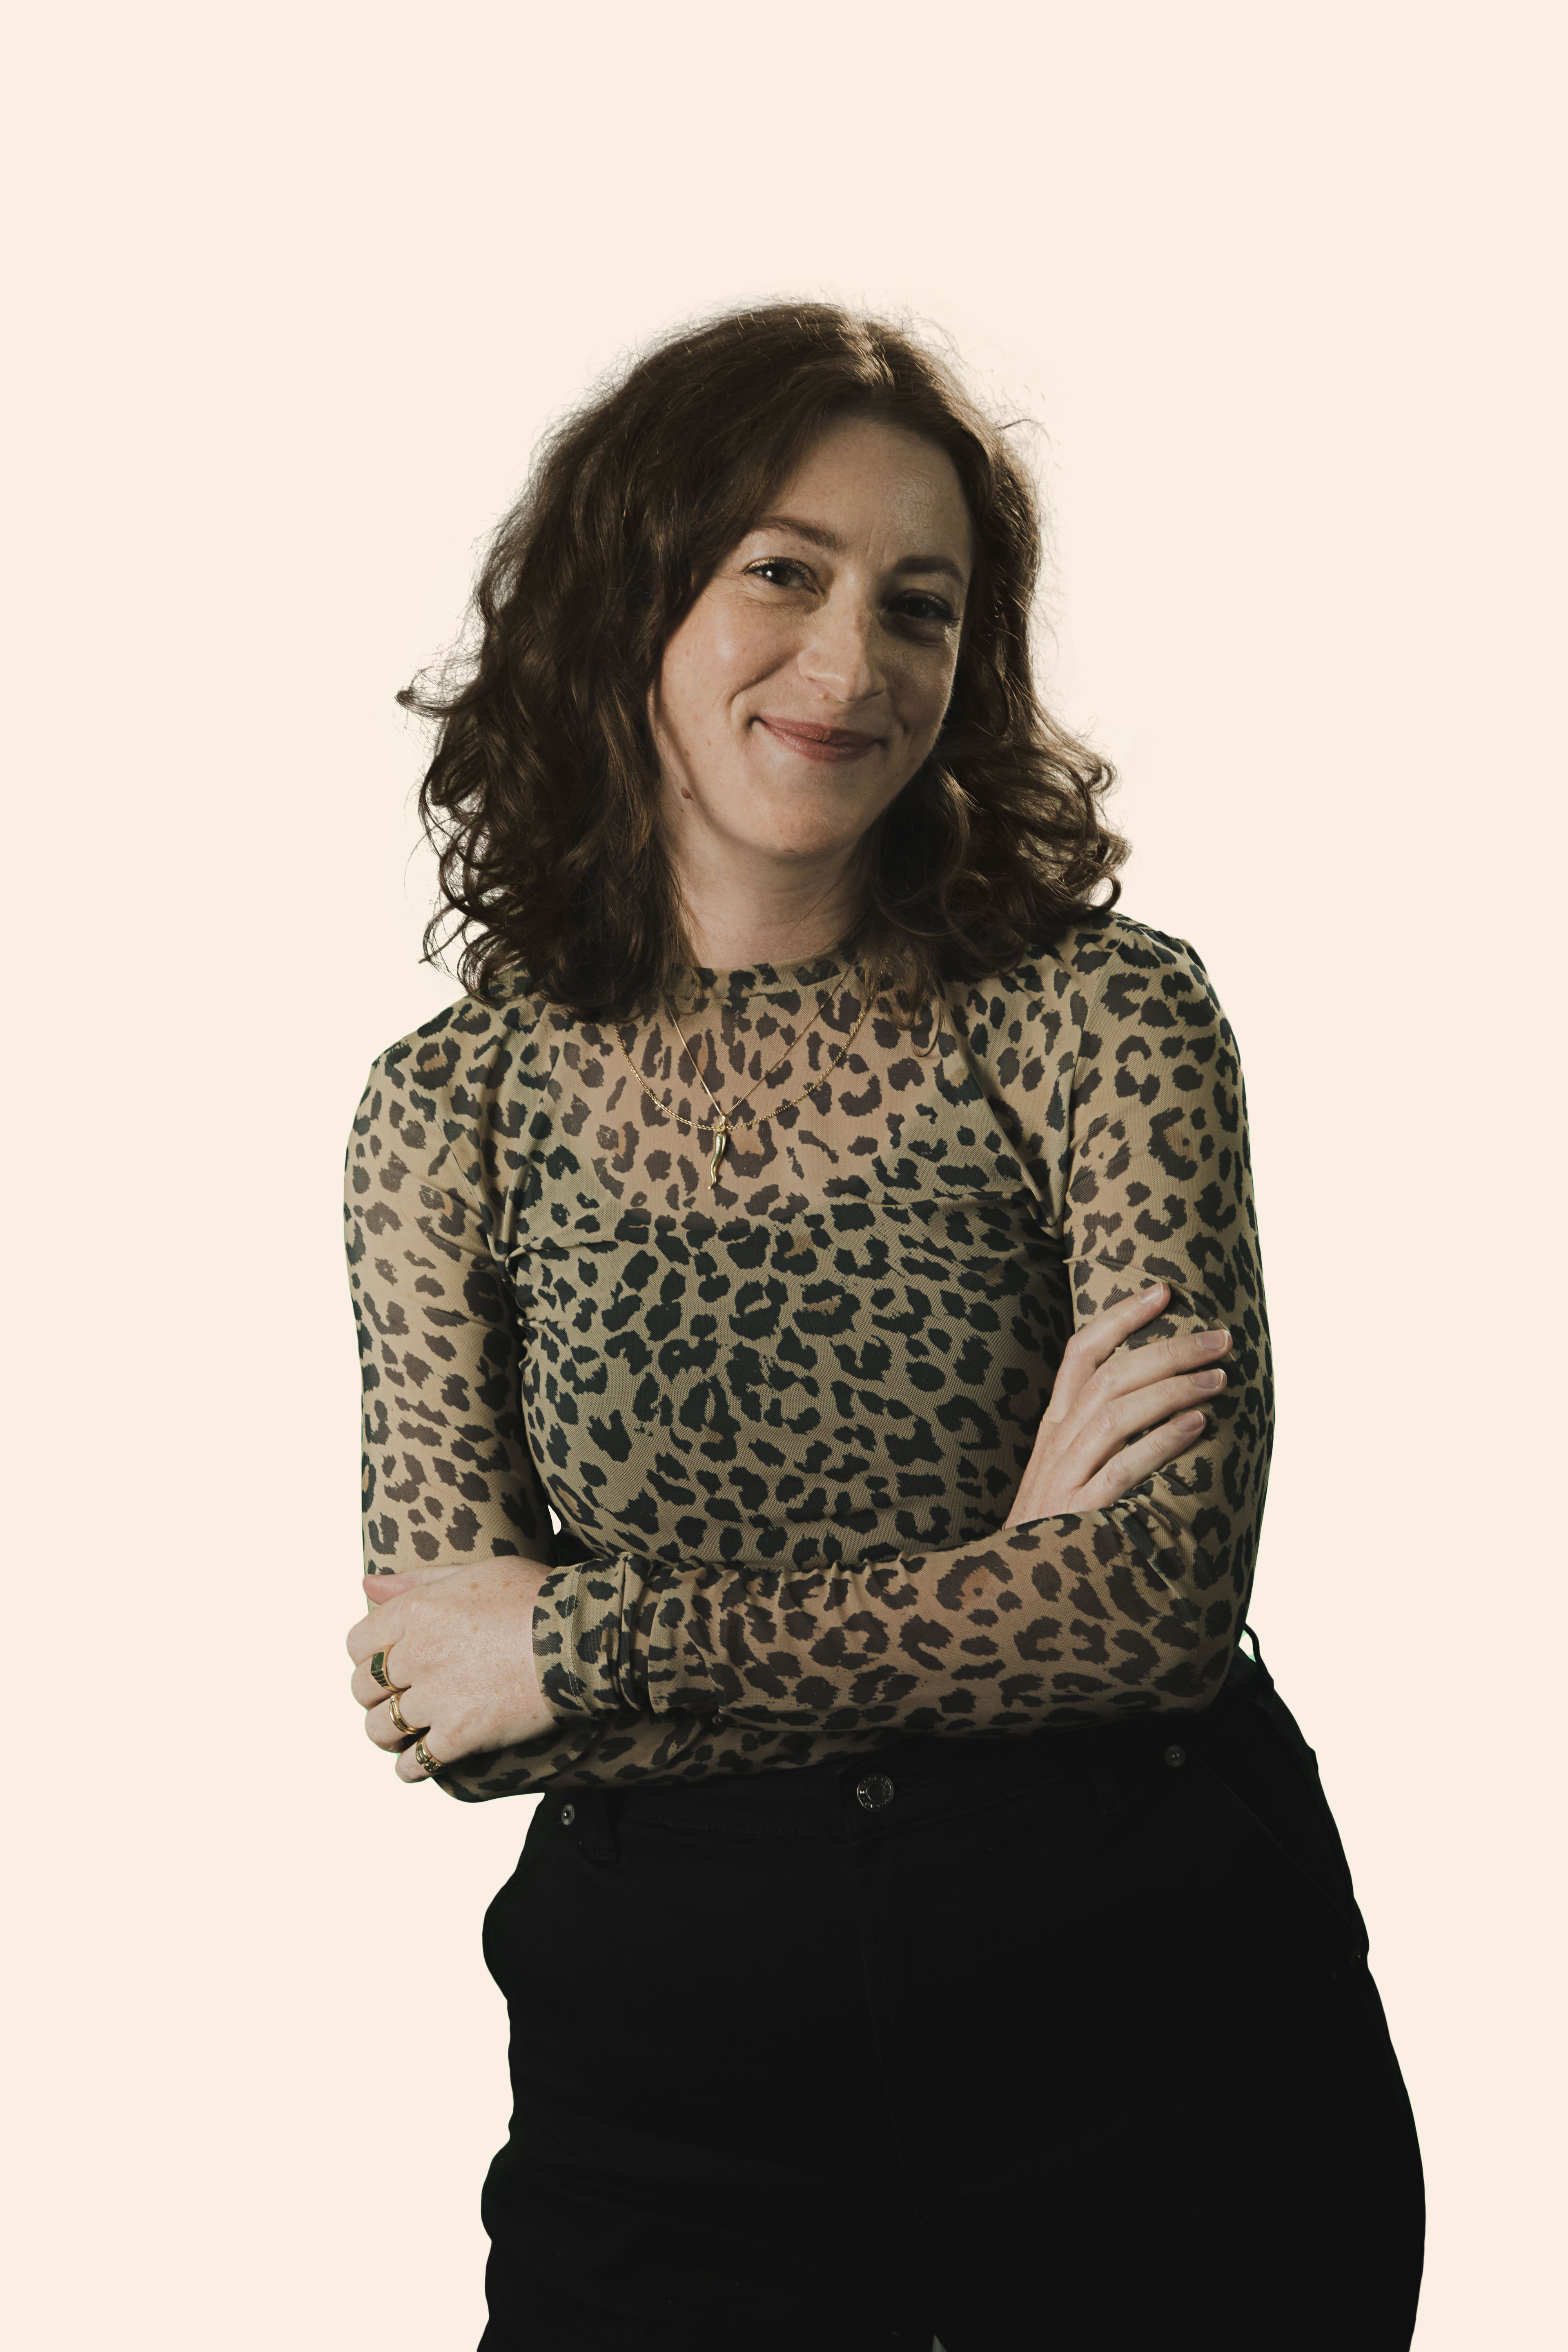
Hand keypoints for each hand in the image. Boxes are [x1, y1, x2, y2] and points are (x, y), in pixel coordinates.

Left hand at [345, 1555, 554, 1781]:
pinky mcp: (461, 1735)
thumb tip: (367, 1582)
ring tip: (408, 1732)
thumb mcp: (473, 1573)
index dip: (368, 1656)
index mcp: (417, 1611)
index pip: (357, 1643)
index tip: (387, 1664)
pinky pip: (414, 1764)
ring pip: (380, 1729)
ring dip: (388, 1734)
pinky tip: (425, 1761)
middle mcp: (417, 1653)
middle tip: (401, 1698)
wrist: (582, 1638)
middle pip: (363, 1688)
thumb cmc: (533, 1597)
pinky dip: (411, 1767)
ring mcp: (437, 1697)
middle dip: (376, 1696)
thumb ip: (417, 1581)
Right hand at [1005, 1281, 1229, 1523]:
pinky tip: (1196, 1426)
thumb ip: (1098, 1434)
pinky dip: (1160, 1442)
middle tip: (1220, 1339)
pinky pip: (1121, 1469)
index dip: (1121, 1317)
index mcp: (1056, 1426)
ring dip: (1172, 1389)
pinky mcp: (1078, 1513)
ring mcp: (1064, 1477)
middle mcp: (1058, 1443)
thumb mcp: (1065, 1469)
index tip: (1164, 1292)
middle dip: (1168, 1350)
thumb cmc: (1053, 1526)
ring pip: (1116, 1414)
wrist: (1008, 1589)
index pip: (1082, 1353)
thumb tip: (1155, 1395)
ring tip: (1219, 1378)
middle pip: (1110, 1376)